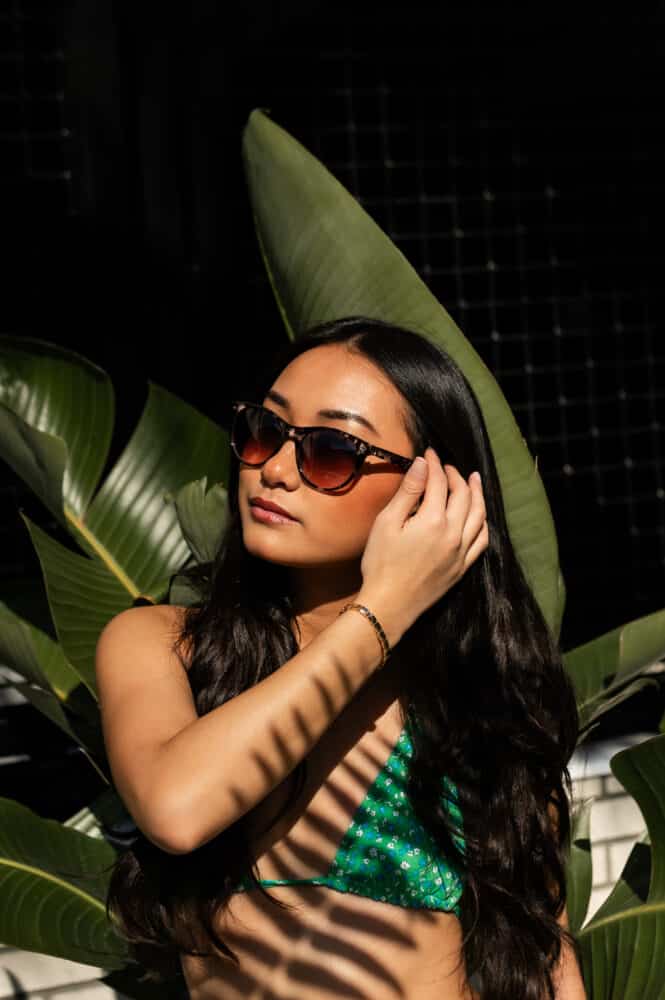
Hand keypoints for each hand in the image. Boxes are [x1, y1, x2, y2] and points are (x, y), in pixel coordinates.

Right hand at [358, 447, 488, 643]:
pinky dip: (482, 522)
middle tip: (445, 466)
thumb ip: (408, 492)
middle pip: (463, 495)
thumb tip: (422, 464)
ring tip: (473, 480)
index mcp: (434, 520)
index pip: (440, 482)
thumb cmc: (381, 563)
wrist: (389, 604)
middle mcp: (454, 534)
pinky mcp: (462, 567)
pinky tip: (478, 515)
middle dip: (455, 476)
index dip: (434, 464)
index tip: (428, 454)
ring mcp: (461, 552)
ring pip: (479, 515)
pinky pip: (481, 540)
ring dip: (477, 494)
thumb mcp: (387, 523)